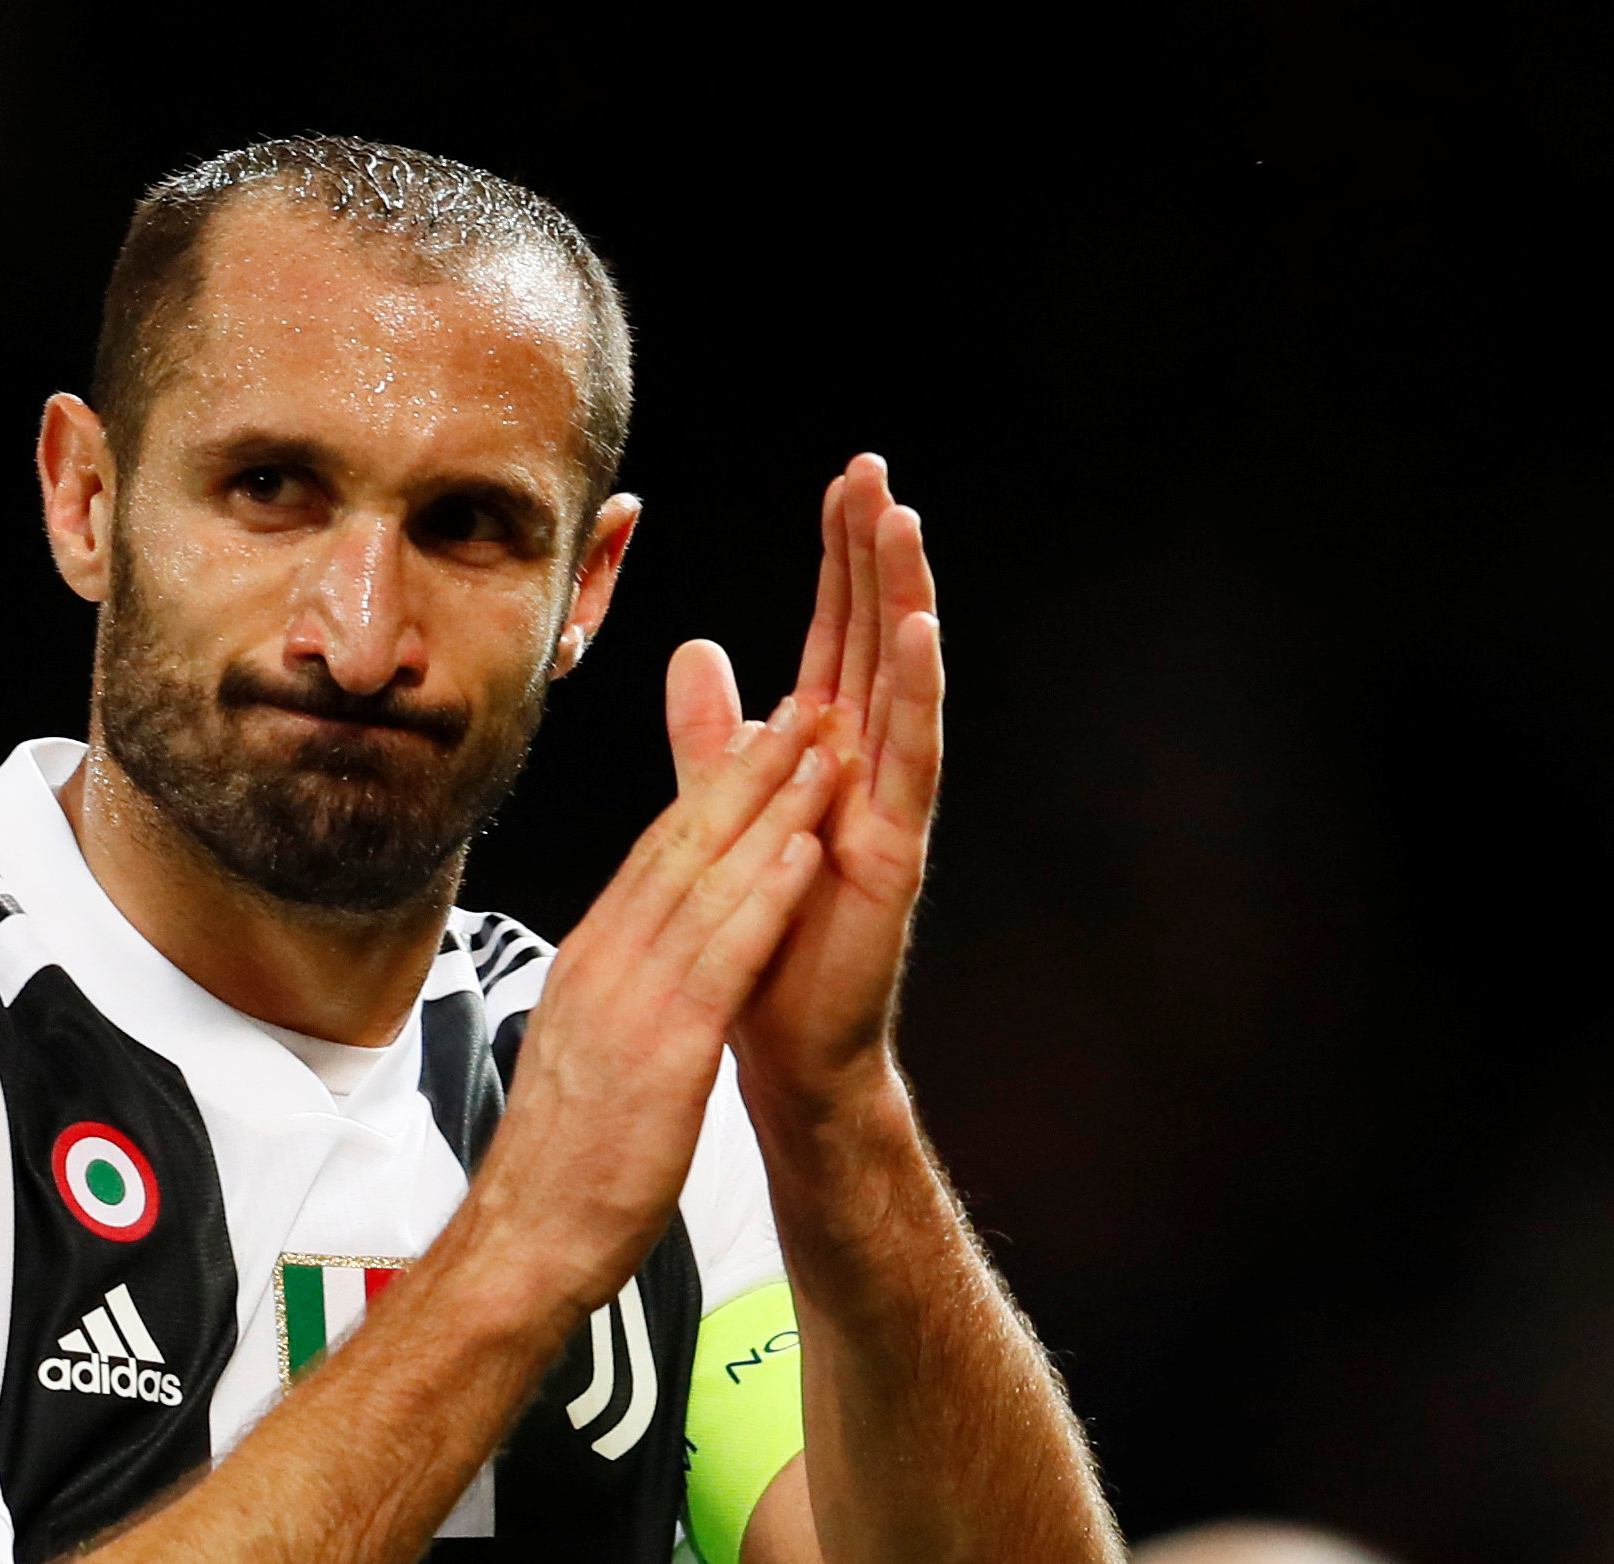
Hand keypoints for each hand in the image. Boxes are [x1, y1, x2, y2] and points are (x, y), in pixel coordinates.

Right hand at [471, 710, 835, 1307]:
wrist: (524, 1242)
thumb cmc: (558, 1167)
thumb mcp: (579, 1054)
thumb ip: (609, 998)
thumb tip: (630, 969)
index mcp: (586, 966)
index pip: (654, 860)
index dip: (710, 795)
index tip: (754, 743)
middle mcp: (604, 965)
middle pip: (682, 847)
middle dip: (748, 772)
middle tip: (801, 709)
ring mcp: (631, 1001)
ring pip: (710, 882)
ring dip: (773, 810)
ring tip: (823, 750)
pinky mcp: (665, 1048)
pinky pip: (726, 954)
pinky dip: (768, 895)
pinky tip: (807, 851)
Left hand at [664, 455, 942, 1118]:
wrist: (780, 1042)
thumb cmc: (761, 937)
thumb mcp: (720, 814)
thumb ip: (712, 737)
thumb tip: (697, 650)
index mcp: (822, 751)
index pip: (833, 633)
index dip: (839, 559)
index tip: (843, 483)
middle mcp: (863, 764)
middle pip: (872, 638)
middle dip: (875, 554)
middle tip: (876, 471)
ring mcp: (887, 803)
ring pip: (901, 682)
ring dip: (904, 599)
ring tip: (904, 523)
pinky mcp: (896, 848)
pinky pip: (912, 758)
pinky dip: (915, 692)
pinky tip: (917, 631)